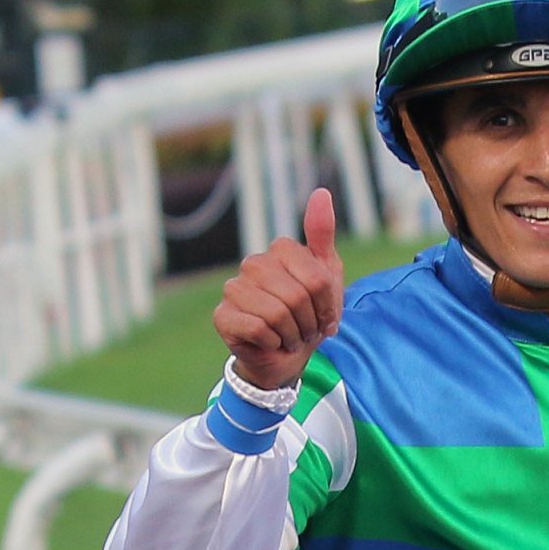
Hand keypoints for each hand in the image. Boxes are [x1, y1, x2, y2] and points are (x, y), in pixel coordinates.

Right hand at [210, 187, 345, 396]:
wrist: (287, 357)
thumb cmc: (308, 315)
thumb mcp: (326, 275)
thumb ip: (322, 236)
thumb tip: (322, 193)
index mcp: (279, 250)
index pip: (316, 279)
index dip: (326, 306)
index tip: (323, 316)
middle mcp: (253, 263)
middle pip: (297, 297)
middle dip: (308, 323)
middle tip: (304, 330)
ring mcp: (234, 288)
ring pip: (277, 314)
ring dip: (291, 335)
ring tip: (288, 337)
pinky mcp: (222, 316)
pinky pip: (257, 329)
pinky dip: (272, 343)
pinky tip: (269, 343)